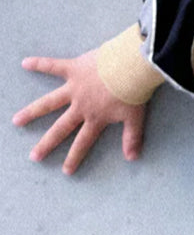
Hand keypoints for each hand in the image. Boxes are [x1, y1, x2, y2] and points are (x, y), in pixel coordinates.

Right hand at [14, 51, 145, 173]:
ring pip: (48, 102)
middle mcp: (81, 106)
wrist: (131, 66)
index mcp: (96, 118)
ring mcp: (74, 88)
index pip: (83, 142)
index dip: (75, 157)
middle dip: (47, 144)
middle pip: (60, 128)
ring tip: (16, 121)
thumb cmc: (135, 90)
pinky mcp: (73, 69)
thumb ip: (132, 137)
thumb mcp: (135, 116)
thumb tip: (133, 158)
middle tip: (33, 157)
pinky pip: (53, 66)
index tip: (66, 171)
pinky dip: (39, 64)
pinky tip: (25, 63)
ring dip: (31, 112)